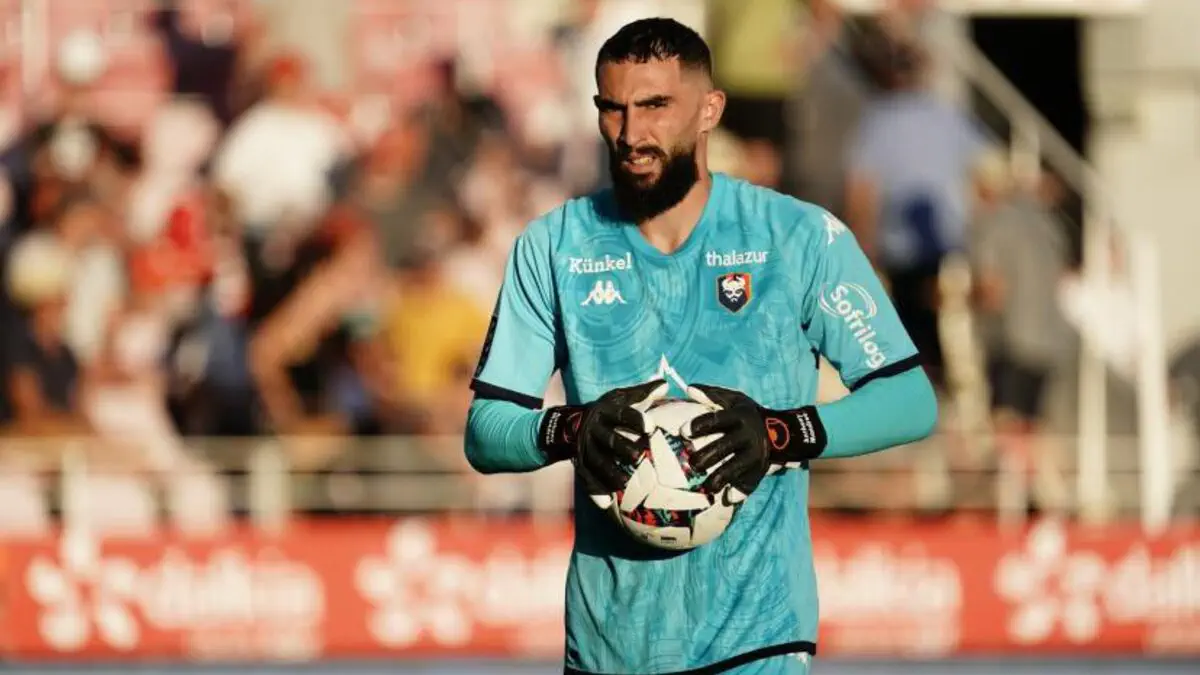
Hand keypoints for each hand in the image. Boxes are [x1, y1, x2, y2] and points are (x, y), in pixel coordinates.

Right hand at [539, 380, 668, 499]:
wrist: (568, 425)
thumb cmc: (605, 411)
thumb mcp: (619, 398)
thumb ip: (642, 393)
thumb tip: (665, 384)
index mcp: (605, 412)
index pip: (621, 415)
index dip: (635, 420)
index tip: (650, 427)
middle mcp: (594, 430)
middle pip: (609, 439)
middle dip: (622, 448)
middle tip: (638, 456)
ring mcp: (586, 448)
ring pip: (597, 461)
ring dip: (609, 473)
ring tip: (623, 484)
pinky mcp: (580, 463)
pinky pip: (587, 478)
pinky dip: (596, 492)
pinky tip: (606, 505)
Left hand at [682, 385, 827, 500]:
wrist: (781, 431)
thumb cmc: (747, 414)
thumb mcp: (734, 399)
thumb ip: (711, 394)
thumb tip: (688, 389)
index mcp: (739, 417)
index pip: (717, 420)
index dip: (700, 425)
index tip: (683, 432)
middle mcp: (748, 435)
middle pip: (725, 446)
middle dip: (707, 456)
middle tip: (692, 463)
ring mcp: (755, 454)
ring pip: (736, 467)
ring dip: (720, 477)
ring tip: (706, 486)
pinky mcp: (760, 469)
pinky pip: (751, 481)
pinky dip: (741, 490)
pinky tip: (729, 498)